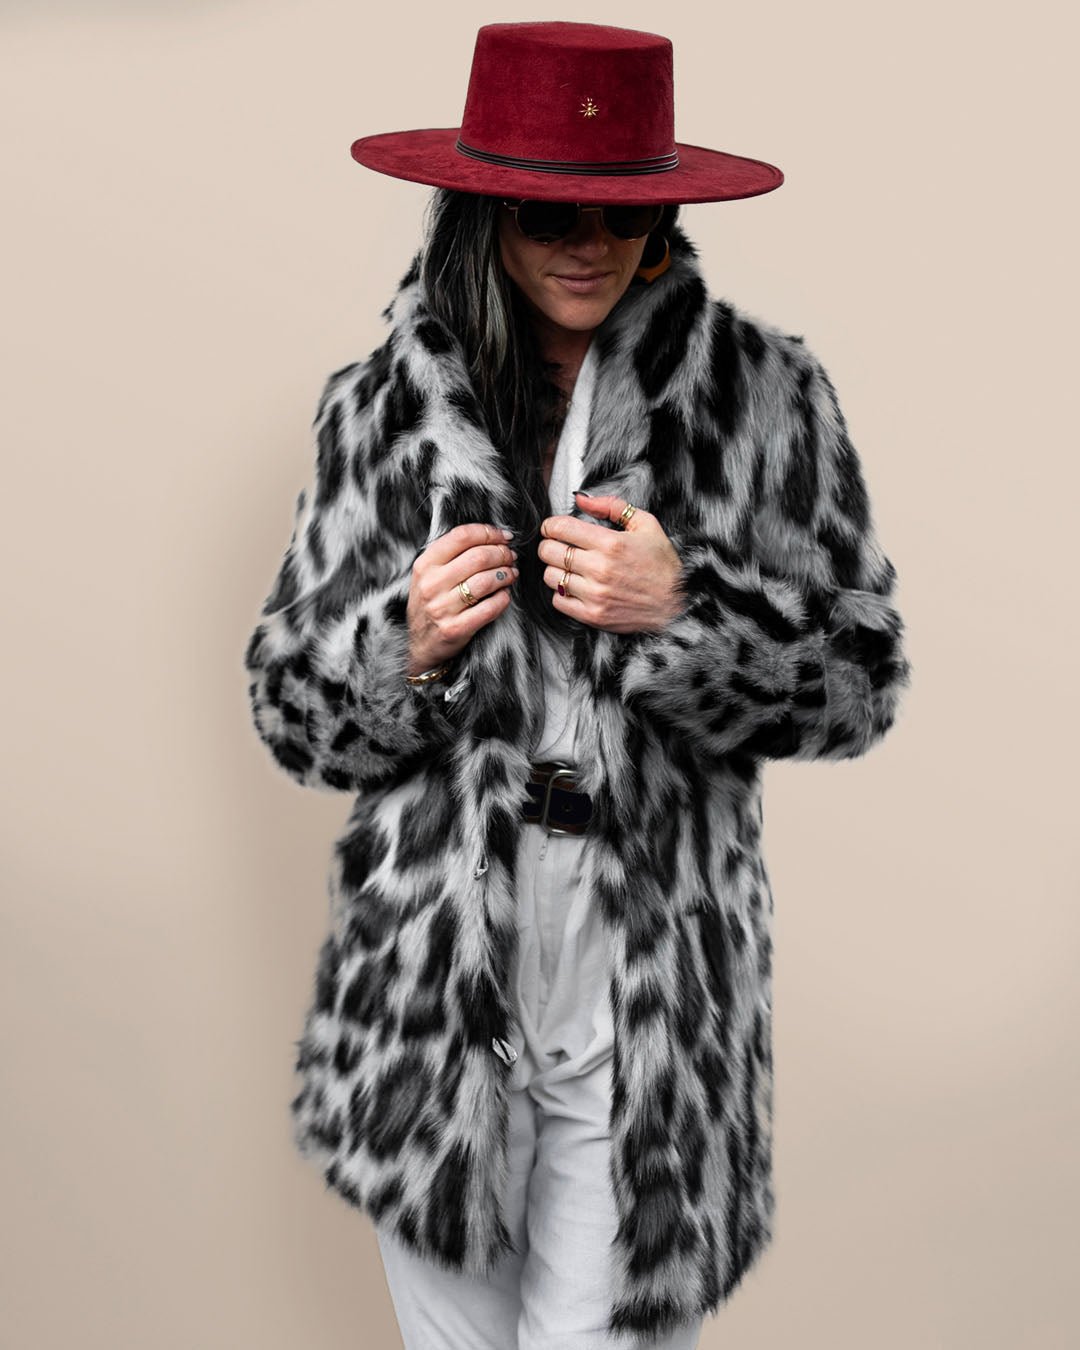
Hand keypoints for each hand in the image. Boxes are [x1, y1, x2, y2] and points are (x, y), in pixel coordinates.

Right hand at [406, 523, 518, 675]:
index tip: (504, 537)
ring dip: (506, 574)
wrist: (420, 645)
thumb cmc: (431, 603)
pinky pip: (489, 608)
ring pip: (486, 581)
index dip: (489, 533)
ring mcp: (442, 608)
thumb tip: (491, 537)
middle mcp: (431, 584)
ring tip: (511, 574)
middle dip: (502, 553)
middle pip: (478, 556)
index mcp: (425, 565)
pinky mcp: (455, 629)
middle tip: (510, 557)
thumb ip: (451, 554)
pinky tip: (504, 595)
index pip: (462, 536)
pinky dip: (503, 598)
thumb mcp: (429, 574)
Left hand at [538, 493, 685, 633]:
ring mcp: (594, 594)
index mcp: (610, 543)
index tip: (553, 528)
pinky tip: (576, 587)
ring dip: (556, 570)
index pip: (560, 528)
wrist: (677, 605)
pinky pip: (558, 601)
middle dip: (550, 545)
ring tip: (571, 568)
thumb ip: (612, 507)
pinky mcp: (593, 615)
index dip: (551, 525)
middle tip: (561, 547)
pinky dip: (562, 593)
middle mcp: (599, 568)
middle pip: (549, 552)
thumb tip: (582, 500)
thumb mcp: (646, 525)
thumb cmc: (662, 566)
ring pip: (550, 576)